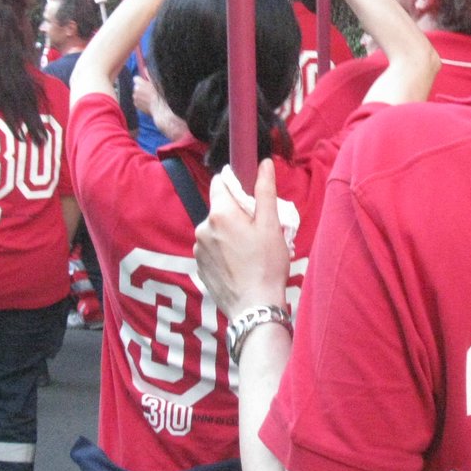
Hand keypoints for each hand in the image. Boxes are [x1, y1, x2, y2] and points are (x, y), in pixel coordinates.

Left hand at [134, 73, 188, 141]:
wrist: (161, 111)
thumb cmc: (162, 96)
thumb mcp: (158, 83)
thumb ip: (150, 75)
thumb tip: (145, 69)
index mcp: (140, 84)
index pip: (136, 78)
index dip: (141, 80)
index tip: (146, 83)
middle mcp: (136, 91)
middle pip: (136, 86)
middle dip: (142, 88)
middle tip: (151, 91)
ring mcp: (135, 99)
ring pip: (137, 94)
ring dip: (142, 95)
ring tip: (151, 98)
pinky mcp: (137, 106)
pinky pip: (138, 101)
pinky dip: (142, 102)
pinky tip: (149, 103)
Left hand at [194, 160, 289, 317]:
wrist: (254, 307)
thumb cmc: (266, 265)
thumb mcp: (272, 225)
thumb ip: (265, 190)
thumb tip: (264, 163)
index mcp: (220, 213)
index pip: (221, 183)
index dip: (236, 185)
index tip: (251, 198)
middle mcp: (202, 228)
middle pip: (220, 207)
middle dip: (237, 213)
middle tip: (258, 230)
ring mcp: (198, 248)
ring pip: (215, 228)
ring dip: (229, 232)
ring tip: (250, 250)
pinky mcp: (199, 266)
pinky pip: (211, 247)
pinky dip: (223, 250)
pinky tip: (240, 264)